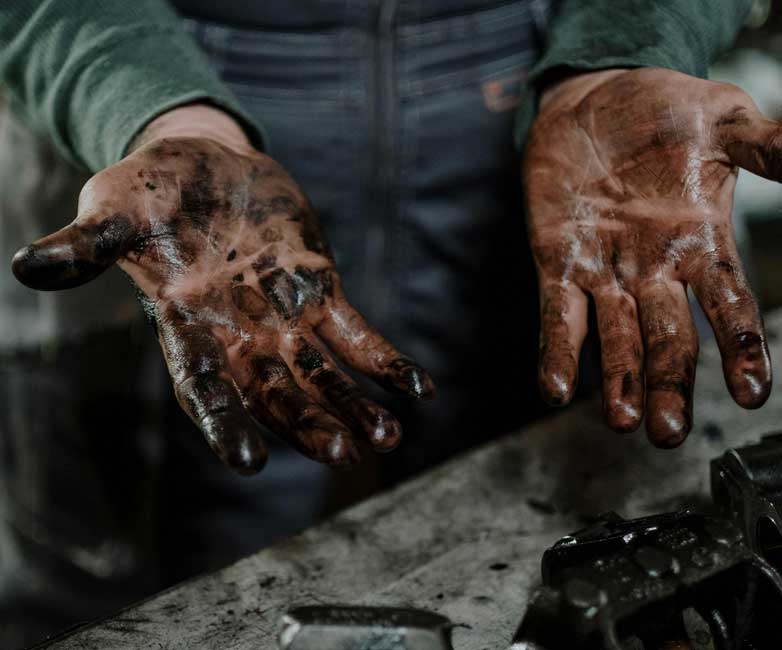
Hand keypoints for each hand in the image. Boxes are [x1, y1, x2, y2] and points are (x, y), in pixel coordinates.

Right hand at [12, 105, 433, 473]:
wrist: (203, 161)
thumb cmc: (150, 189)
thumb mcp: (113, 208)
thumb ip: (87, 244)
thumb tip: (26, 267)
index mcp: (187, 325)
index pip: (205, 387)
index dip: (225, 423)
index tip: (249, 461)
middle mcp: (239, 334)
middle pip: (277, 394)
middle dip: (308, 424)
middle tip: (341, 455)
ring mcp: (283, 316)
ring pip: (323, 375)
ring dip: (354, 406)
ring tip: (387, 438)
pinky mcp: (320, 291)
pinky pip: (357, 335)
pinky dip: (385, 361)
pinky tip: (419, 390)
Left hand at [524, 68, 780, 446]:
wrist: (594, 97)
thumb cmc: (664, 111)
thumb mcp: (725, 121)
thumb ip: (770, 145)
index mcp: (701, 242)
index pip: (728, 306)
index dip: (741, 349)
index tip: (752, 393)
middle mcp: (655, 270)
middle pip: (668, 339)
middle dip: (668, 385)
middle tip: (669, 432)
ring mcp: (605, 271)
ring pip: (616, 338)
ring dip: (618, 381)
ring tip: (622, 422)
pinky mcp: (559, 264)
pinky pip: (557, 316)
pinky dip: (558, 351)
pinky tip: (555, 388)